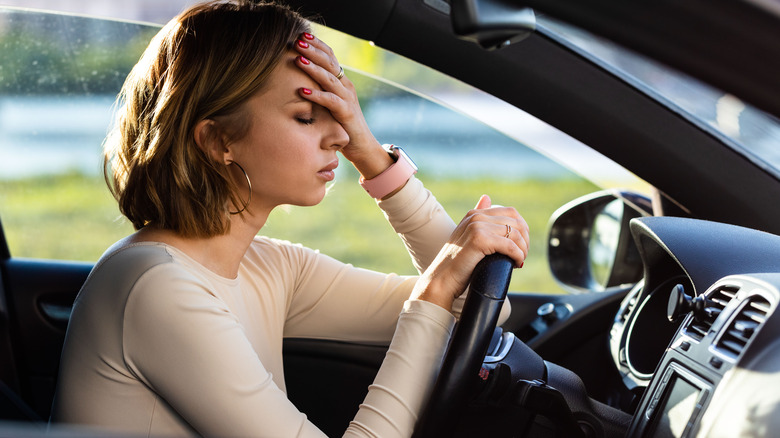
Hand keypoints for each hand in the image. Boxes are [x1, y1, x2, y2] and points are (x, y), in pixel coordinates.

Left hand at [293, 33, 389, 176]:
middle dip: (313, 51)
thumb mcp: (328, 103)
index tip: (301, 35)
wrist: (361, 146)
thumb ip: (319, 89)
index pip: (330, 57)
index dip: (317, 45)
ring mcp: (347, 99)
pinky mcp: (346, 113)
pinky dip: (316, 95)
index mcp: (342, 81)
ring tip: (298, 60)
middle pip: (330, 63)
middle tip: (297, 41)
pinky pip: (331, 101)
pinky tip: (302, 91)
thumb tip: (297, 80)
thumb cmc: (341, 124)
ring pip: (329, 79)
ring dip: (313, 68)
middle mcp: (346, 86)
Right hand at [412, 195, 528, 310]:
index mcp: (475, 214)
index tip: (521, 245)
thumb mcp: (467, 236)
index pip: (511, 212)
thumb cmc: (456, 264)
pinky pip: (510, 246)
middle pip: (516, 222)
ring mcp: (477, 227)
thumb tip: (487, 198)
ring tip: (519, 260)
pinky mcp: (479, 240)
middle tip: (522, 255)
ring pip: (516, 234)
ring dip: (523, 249)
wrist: (441, 280)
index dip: (522, 228)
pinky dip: (518, 255)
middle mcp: (476, 217)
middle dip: (524, 240)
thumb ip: (478, 220)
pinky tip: (517, 263)